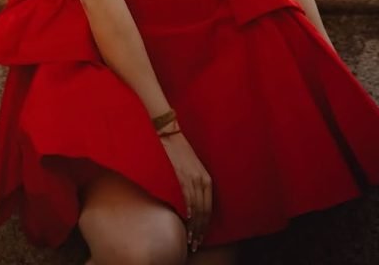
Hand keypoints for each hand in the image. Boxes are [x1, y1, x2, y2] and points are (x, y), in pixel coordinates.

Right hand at [160, 130, 211, 252]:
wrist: (170, 134)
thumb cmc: (180, 151)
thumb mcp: (193, 169)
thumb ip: (195, 185)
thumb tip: (192, 206)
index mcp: (207, 179)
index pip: (209, 209)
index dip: (205, 226)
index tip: (200, 237)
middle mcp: (202, 180)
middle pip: (204, 212)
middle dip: (200, 230)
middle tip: (195, 243)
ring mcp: (192, 179)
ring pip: (196, 209)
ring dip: (193, 226)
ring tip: (189, 238)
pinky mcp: (182, 176)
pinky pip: (186, 198)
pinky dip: (187, 212)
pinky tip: (185, 221)